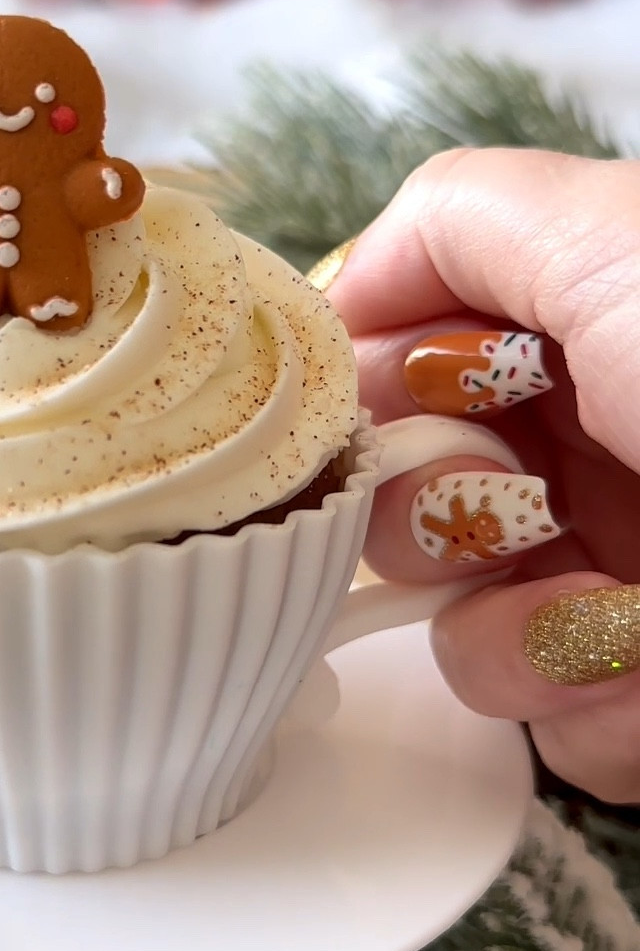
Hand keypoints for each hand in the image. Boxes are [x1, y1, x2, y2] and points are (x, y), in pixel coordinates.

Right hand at [328, 148, 639, 804]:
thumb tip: (340, 290)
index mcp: (576, 333)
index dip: (355, 403)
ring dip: (519, 638)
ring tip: (613, 616)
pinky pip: (557, 732)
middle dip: (431, 520)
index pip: (398, 369)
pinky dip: (599, 714)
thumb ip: (456, 219)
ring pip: (466, 636)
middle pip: (406, 509)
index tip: (359, 425)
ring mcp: (623, 575)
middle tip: (501, 509)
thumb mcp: (622, 232)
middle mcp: (589, 451)